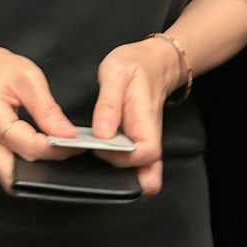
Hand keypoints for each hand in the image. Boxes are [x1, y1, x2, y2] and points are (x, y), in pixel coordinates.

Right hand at [0, 38, 77, 192]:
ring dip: (33, 168)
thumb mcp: (28, 78)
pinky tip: (36, 146)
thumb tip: (66, 133)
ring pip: (9, 174)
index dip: (55, 149)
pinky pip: (5, 166)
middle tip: (64, 152)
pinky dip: (23, 162)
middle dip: (43, 169)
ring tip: (52, 148)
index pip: (28, 147)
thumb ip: (47, 109)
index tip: (74, 143)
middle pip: (14, 173)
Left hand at [91, 37, 178, 197]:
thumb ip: (108, 103)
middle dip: (125, 183)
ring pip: (143, 178)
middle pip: (149, 180)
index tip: (98, 145)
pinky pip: (133, 169)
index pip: (145, 156)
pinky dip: (118, 170)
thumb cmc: (134, 65)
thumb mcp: (116, 73)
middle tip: (97, 164)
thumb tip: (102, 135)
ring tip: (94, 161)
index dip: (121, 158)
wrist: (151, 62)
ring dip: (121, 179)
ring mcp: (144, 145)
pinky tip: (98, 155)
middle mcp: (148, 140)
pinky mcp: (136, 146)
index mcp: (146, 123)